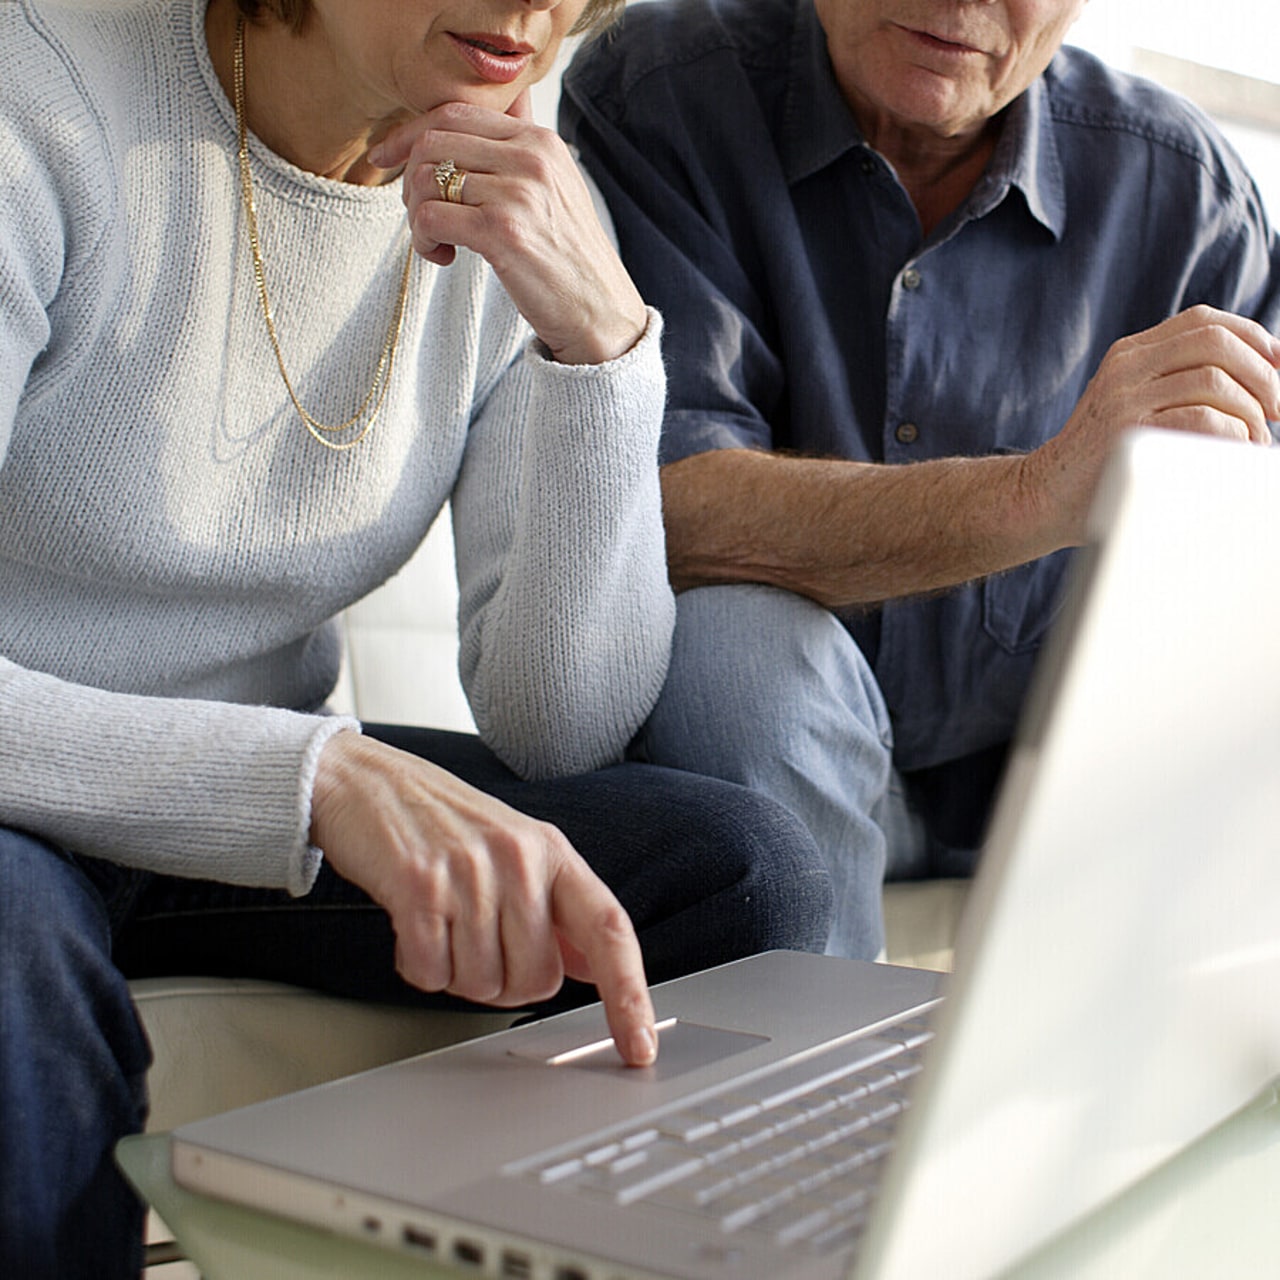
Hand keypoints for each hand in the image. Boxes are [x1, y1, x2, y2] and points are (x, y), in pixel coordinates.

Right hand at [310, 732, 657, 1065]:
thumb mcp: (519, 852)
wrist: (369, 782)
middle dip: (506, 982)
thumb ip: (560, 911)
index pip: (609, 929)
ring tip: (443, 924)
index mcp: (553, 853)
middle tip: (476, 941)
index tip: (639, 1045)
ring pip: (483, 986)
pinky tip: (415, 928)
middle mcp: (519, 860)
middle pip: (538, 981)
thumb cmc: (445, 823)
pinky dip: (420, 967)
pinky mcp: (418, 888)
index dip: (629, 993)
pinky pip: (432, 974)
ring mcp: (469, 873)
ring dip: (457, 973)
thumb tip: (598, 968)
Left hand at [369, 93, 647, 365]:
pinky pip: (430, 218)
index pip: (454, 112)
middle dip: (409, 179)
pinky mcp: (503, 233)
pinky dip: (423, 240)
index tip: (384, 158)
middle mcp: (531, 157)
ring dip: (416, 216)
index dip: (408, 134)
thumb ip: (520, 148)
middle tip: (422, 215)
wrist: (601, 312)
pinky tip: (444, 256)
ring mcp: (518, 193)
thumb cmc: (569, 258)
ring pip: (426, 180)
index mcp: (540, 140)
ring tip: (438, 241)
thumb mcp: (555, 188)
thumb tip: (491, 111)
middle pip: (432, 142)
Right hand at [1028, 305, 1279, 543]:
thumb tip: (1260, 388)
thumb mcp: (1135, 410)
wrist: (1042, 499)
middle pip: (1216, 342)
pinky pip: (1201, 419)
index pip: (1206, 322)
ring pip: (1214, 380)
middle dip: (1264, 374)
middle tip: (1279, 409)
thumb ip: (1178, 389)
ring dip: (1251, 412)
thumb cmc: (1099, 464)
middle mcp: (1126, 367)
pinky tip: (1234, 454)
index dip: (1255, 339)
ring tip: (1256, 442)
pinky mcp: (1126, 432)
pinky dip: (1233, 435)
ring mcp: (1123, 397)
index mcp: (1131, 355)